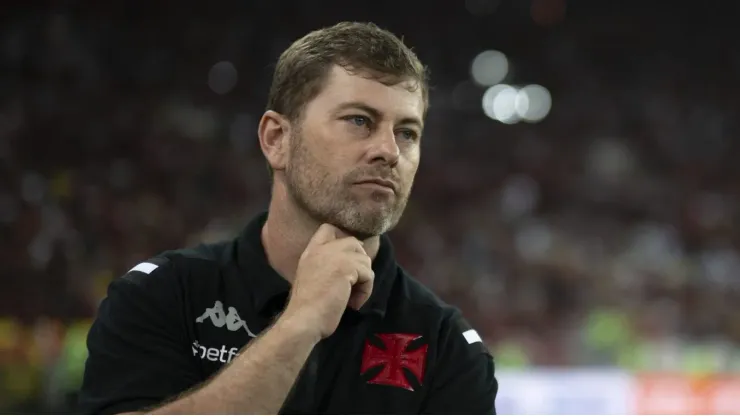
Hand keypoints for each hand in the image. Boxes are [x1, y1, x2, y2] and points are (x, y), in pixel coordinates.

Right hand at [282, 223, 374, 338]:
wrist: (304, 319)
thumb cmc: (308, 307)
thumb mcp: (313, 277)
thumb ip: (327, 265)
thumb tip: (352, 265)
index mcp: (311, 251)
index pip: (328, 228)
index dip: (342, 239)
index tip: (346, 262)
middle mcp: (322, 249)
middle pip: (354, 242)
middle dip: (359, 263)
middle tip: (352, 284)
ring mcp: (335, 256)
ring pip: (365, 260)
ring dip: (363, 281)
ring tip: (351, 298)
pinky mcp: (347, 267)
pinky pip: (368, 274)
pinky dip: (365, 291)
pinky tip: (353, 303)